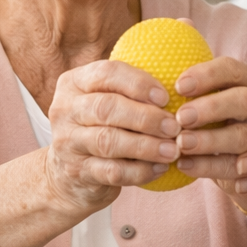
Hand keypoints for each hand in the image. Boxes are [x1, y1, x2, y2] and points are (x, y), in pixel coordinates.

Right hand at [43, 60, 179, 212]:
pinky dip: (140, 171)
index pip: (106, 73)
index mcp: (74, 82)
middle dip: (145, 117)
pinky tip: (160, 168)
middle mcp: (64, 109)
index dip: (138, 83)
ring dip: (146, 146)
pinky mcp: (76, 172)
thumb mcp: (106, 100)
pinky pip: (112, 171)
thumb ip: (131, 90)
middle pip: (106, 108)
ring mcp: (67, 142)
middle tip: (174, 127)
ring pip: (109, 141)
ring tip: (173, 150)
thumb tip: (182, 84)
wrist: (69, 173)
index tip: (166, 97)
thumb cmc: (101, 126)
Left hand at [171, 57, 246, 213]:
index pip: (232, 69)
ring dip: (208, 140)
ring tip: (181, 143)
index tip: (178, 86)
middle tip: (181, 116)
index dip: (206, 75)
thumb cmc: (221, 119)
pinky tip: (183, 165)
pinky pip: (233, 166)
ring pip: (240, 136)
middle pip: (242, 100)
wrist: (246, 161)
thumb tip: (156, 78)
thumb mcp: (216, 97)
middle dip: (210, 108)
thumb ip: (197, 88)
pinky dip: (206, 166)